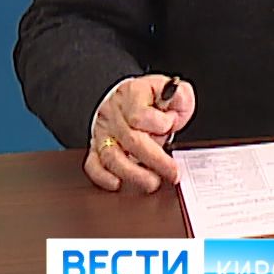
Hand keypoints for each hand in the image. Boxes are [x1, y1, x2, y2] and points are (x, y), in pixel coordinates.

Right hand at [84, 75, 195, 193]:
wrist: (134, 96)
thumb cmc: (154, 96)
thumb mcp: (174, 90)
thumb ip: (180, 98)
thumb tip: (173, 115)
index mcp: (132, 93)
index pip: (141, 116)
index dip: (161, 124)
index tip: (172, 125)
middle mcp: (113, 112)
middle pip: (130, 140)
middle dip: (155, 160)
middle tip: (172, 173)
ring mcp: (103, 130)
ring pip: (111, 156)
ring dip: (133, 173)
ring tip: (152, 183)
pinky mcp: (97, 145)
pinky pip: (93, 164)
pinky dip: (103, 177)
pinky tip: (117, 184)